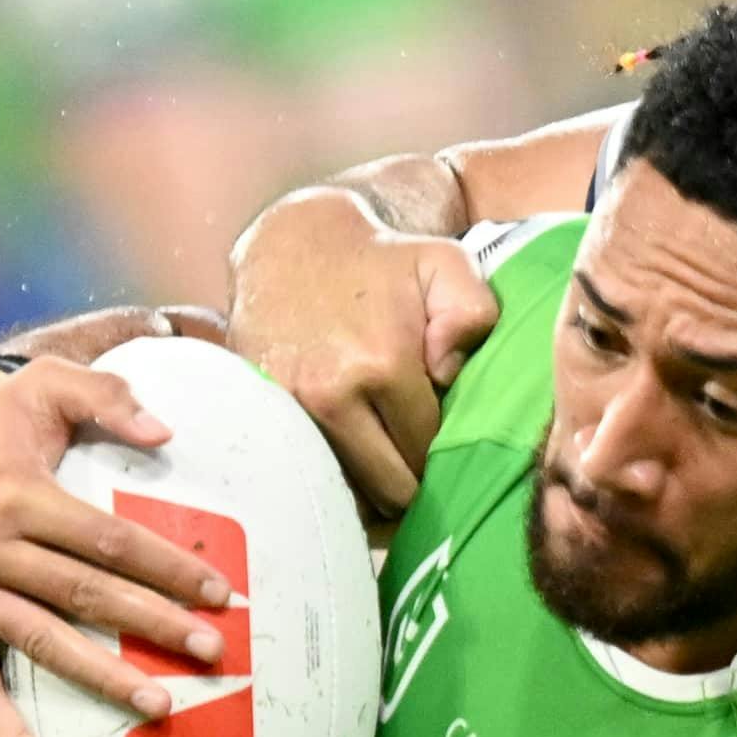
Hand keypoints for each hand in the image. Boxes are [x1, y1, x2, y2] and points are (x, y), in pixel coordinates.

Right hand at [0, 356, 237, 736]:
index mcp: (19, 494)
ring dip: (104, 679)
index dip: (167, 566)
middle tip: (213, 651)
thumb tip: (167, 433)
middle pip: (86, 597)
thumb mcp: (43, 384)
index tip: (220, 590)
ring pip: (44, 646)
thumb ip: (108, 397)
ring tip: (161, 705)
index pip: (109, 541)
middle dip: (154, 626)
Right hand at [225, 192, 492, 524]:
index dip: (445, 451)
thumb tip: (449, 373)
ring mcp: (291, 409)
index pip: (427, 448)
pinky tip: (354, 458)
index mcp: (384, 362)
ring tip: (391, 461)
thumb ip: (472, 313)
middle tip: (423, 462)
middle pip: (390, 486)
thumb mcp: (443, 265)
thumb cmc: (379, 262)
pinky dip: (337, 477)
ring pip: (350, 492)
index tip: (449, 440)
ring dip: (375, 487)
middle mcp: (332, 395)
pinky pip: (312, 472)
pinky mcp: (264, 413)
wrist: (290, 245)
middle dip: (414, 481)